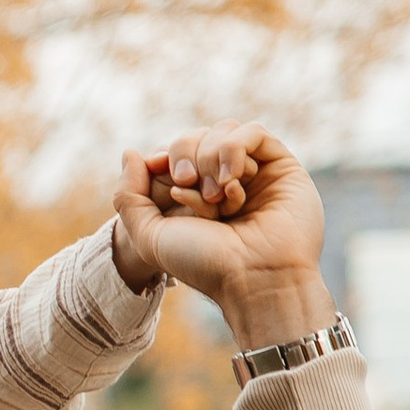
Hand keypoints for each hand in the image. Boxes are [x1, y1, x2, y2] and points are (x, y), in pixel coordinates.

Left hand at [112, 127, 332, 348]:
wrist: (253, 278)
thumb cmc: (204, 263)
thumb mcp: (149, 235)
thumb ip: (128, 195)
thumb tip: (131, 153)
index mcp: (195, 196)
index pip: (174, 154)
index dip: (165, 159)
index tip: (166, 177)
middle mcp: (225, 182)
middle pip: (197, 137)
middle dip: (185, 155)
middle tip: (187, 183)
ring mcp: (254, 173)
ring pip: (224, 131)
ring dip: (210, 156)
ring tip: (216, 193)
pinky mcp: (281, 166)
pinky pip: (253, 133)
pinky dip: (235, 148)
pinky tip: (232, 179)